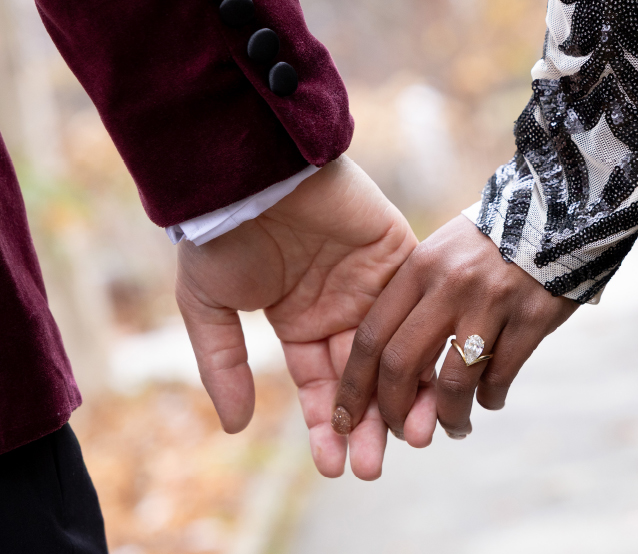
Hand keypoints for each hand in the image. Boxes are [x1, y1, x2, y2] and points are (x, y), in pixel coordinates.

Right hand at [175, 158, 415, 479]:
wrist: (250, 170)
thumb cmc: (221, 232)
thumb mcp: (208, 305)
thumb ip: (223, 364)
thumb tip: (236, 427)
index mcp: (297, 318)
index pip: (319, 385)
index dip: (326, 426)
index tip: (333, 468)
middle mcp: (338, 303)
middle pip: (363, 377)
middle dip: (369, 424)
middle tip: (374, 466)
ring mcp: (370, 278)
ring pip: (397, 348)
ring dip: (405, 394)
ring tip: (412, 438)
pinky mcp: (397, 249)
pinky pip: (416, 302)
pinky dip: (425, 341)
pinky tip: (428, 381)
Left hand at [332, 215, 575, 446]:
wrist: (554, 211)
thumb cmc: (488, 240)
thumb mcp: (442, 252)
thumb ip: (415, 298)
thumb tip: (388, 367)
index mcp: (420, 266)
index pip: (370, 334)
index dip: (354, 384)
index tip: (345, 417)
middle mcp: (449, 283)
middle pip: (401, 364)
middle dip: (394, 411)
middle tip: (403, 433)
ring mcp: (491, 302)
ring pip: (452, 384)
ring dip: (449, 417)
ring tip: (454, 426)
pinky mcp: (530, 318)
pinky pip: (499, 378)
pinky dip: (490, 399)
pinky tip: (490, 399)